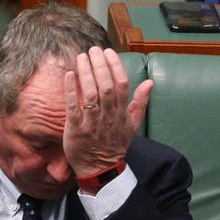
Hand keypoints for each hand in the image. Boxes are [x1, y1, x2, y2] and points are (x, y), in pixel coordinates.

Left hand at [63, 47, 152, 176]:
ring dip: (86, 74)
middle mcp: (107, 116)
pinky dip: (71, 91)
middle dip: (99, 66)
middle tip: (93, 50)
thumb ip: (139, 104)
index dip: (115, 67)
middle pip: (105, 86)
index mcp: (121, 113)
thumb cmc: (113, 146)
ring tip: (81, 57)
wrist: (99, 170)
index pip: (121, 85)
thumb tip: (150, 82)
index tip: (108, 52)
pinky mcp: (75, 129)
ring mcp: (91, 123)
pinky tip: (69, 75)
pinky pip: (73, 107)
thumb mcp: (132, 126)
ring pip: (90, 94)